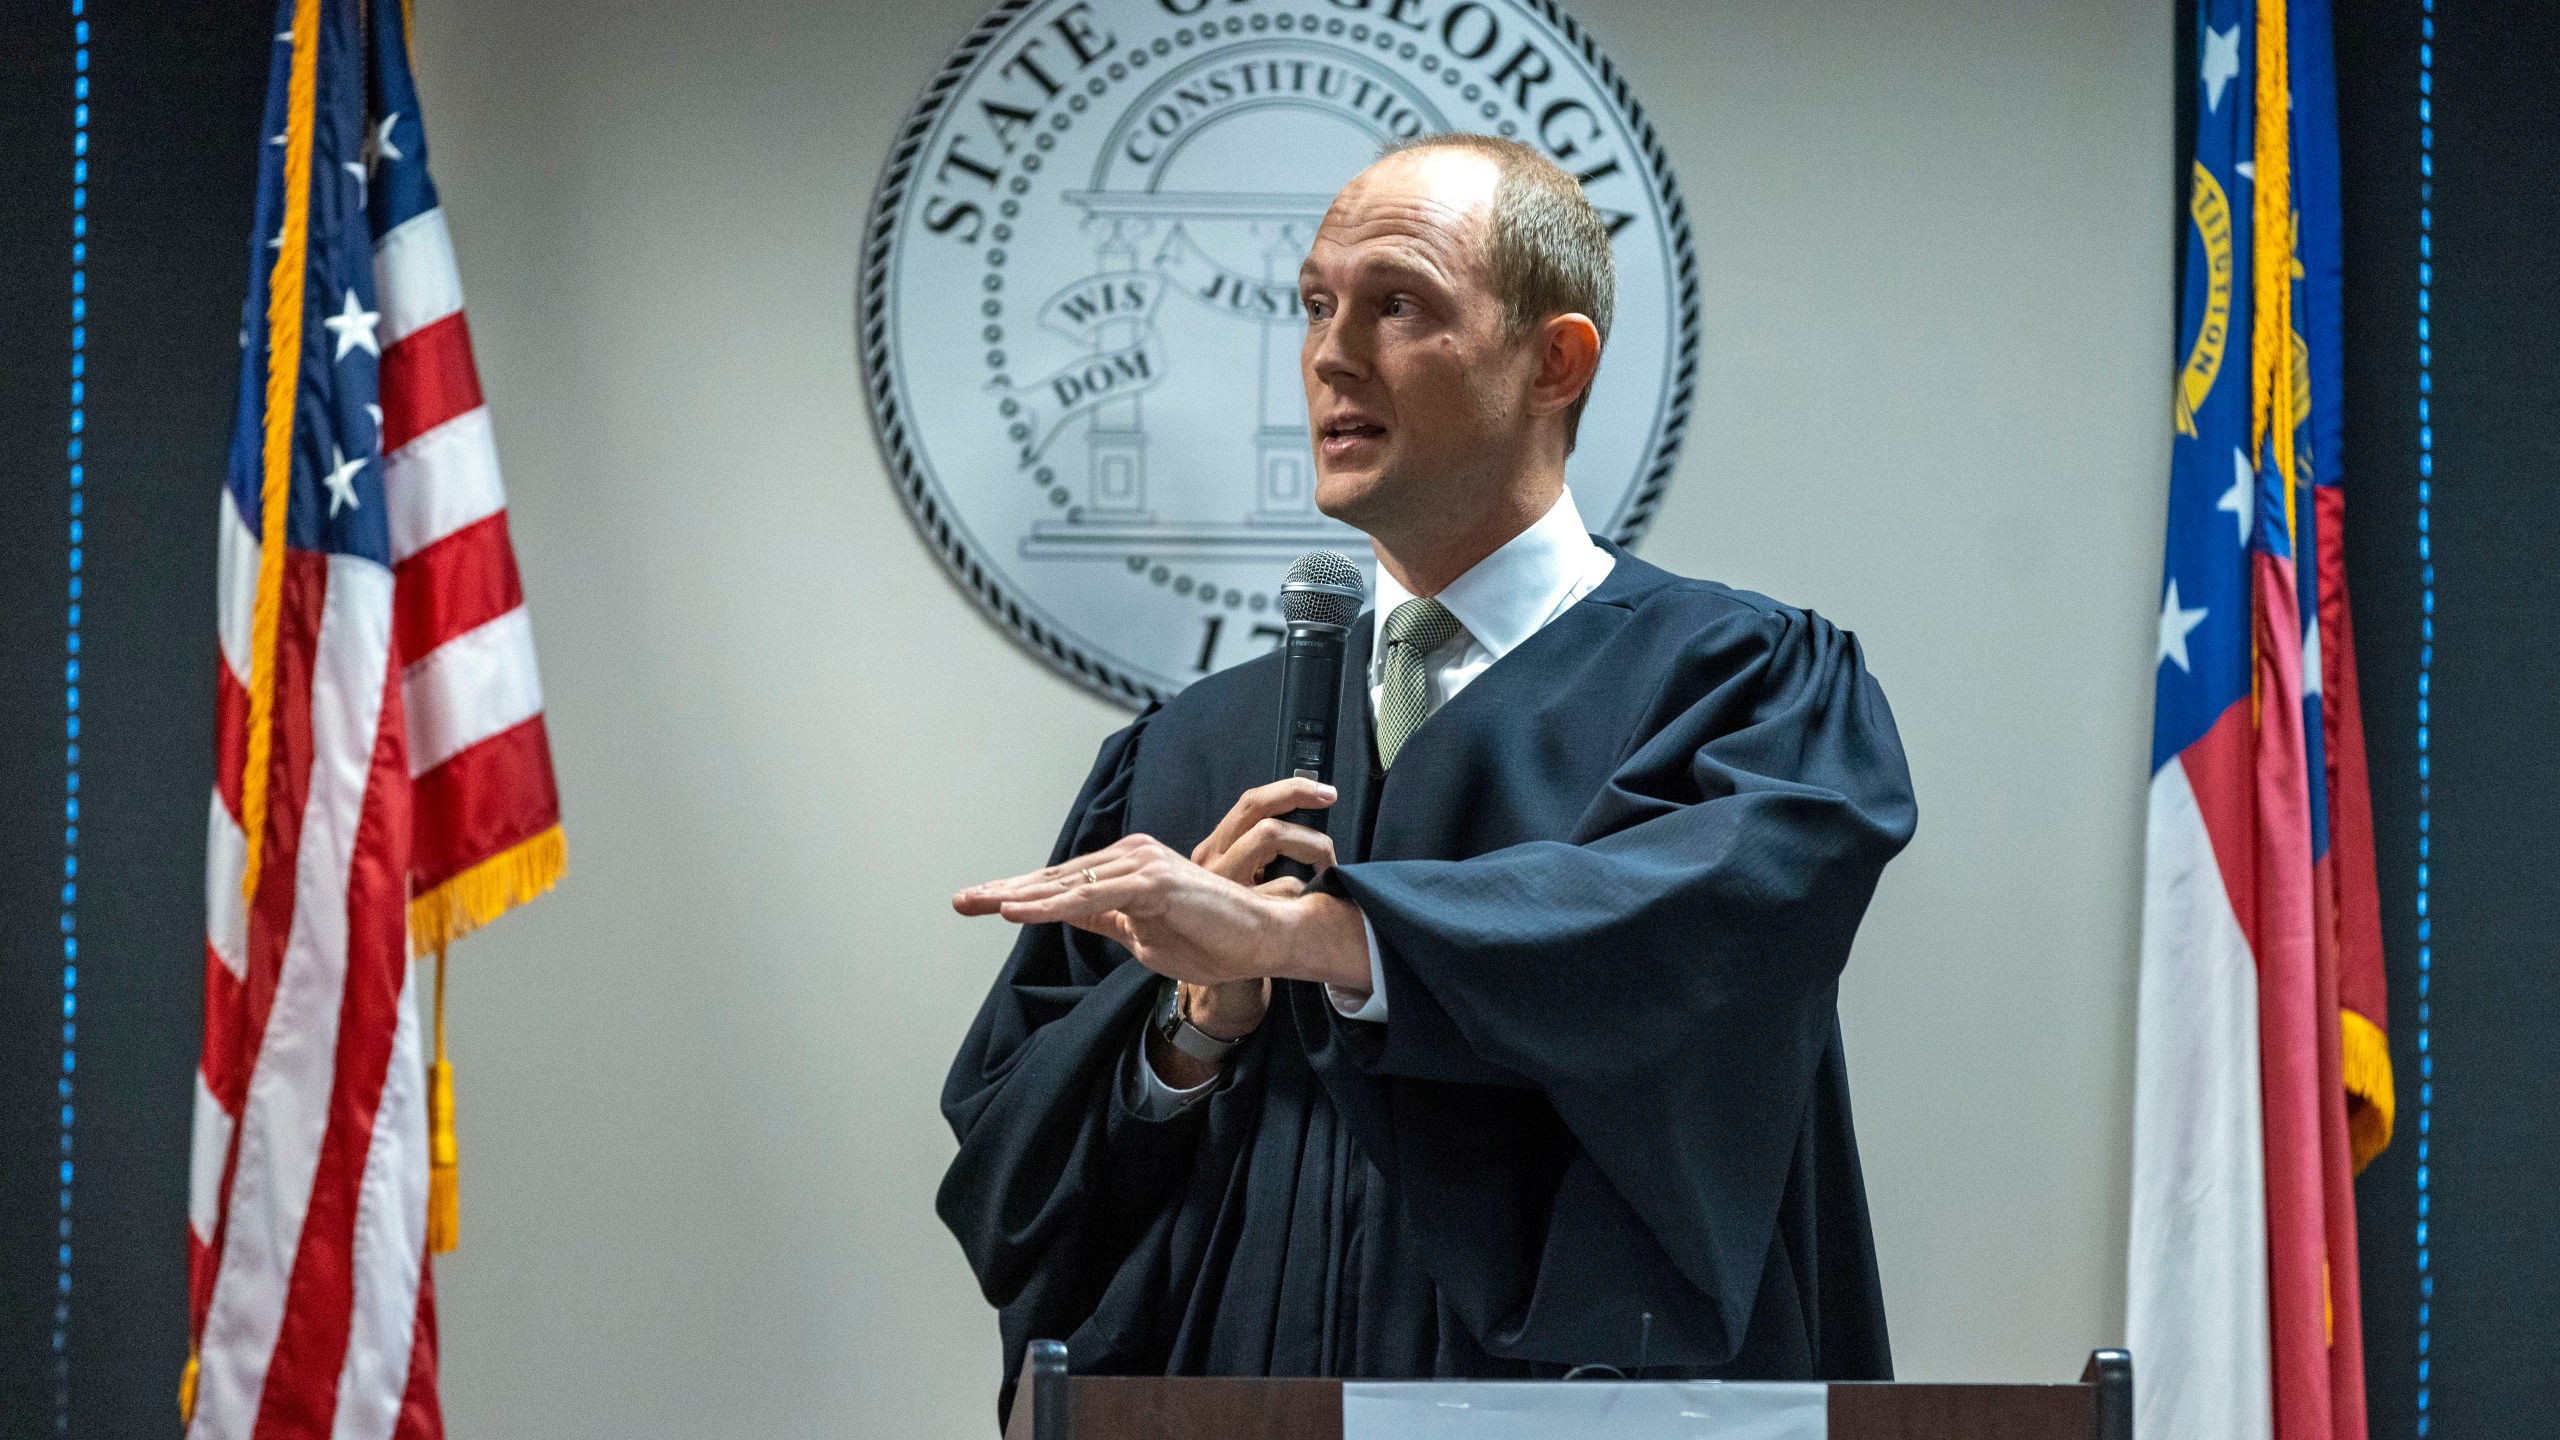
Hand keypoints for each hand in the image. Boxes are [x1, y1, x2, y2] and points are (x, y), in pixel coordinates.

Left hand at [951, 778, 1366, 997]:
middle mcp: (1132, 858)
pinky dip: (1051, 906)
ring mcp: (1142, 867)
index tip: (979, 901)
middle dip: (1007, 891)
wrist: (1263, 942)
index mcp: (1128, 870)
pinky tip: (1016, 911)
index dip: (1019, 894)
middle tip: (962, 899)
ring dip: (1019, 897)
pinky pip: (1092, 899)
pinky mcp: (1153, 885)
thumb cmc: (1212, 938)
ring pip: (1068, 887)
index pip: (1063, 884)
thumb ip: (1105, 919)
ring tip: (978, 902)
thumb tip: (1067, 914)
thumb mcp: (1142, 934)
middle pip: (1056, 879)